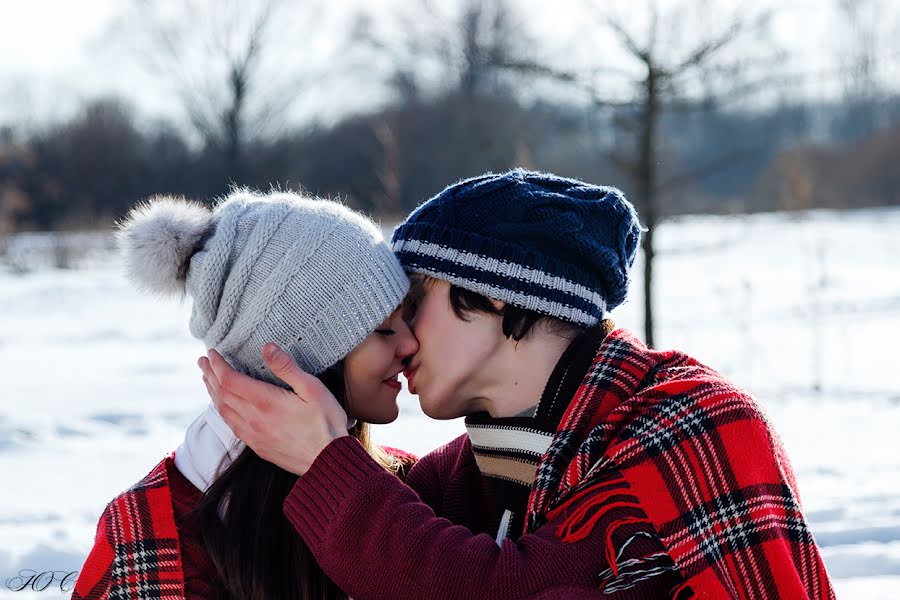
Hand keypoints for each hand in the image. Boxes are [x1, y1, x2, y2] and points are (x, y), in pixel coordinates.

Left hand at [198, 343, 349, 475]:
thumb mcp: (312, 388)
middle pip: (221, 394)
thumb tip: (267, 347)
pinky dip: (222, 411)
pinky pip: (231, 425)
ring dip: (213, 393)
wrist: (328, 461)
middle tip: (202, 361)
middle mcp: (253, 419)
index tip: (211, 352)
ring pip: (223, 411)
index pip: (230, 379)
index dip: (217, 364)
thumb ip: (287, 368)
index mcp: (265, 402)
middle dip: (210, 375)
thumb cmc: (326, 423)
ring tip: (208, 380)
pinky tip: (224, 407)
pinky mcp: (258, 446)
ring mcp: (253, 435)